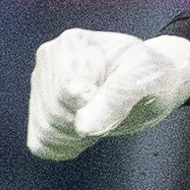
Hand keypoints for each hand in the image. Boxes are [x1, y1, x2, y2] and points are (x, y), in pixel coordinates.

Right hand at [28, 29, 189, 160]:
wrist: (150, 81)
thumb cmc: (150, 75)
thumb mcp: (144, 81)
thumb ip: (116, 99)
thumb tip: (84, 125)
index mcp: (71, 43)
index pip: (66, 92)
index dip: (94, 106)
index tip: (117, 96)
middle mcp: (48, 59)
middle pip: (53, 112)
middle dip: (87, 122)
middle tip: (114, 109)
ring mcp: (40, 83)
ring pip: (45, 130)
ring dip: (79, 136)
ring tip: (102, 116)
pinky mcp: (39, 108)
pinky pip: (41, 143)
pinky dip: (65, 147)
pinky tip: (88, 130)